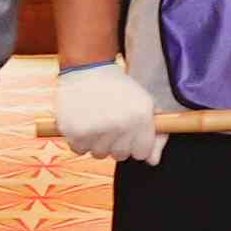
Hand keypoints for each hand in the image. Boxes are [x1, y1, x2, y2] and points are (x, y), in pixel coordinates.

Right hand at [51, 58, 167, 163]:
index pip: (142, 153)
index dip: (135, 143)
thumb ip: (155, 134)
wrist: (88, 68)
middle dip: (117, 143)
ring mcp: (96, 130)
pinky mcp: (75, 132)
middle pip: (120, 155)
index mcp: (140, 118)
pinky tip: (84, 122)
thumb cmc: (119, 87)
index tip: (129, 132)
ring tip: (96, 120)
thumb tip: (153, 162)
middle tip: (111, 122)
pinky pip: (79, 149)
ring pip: (99, 154)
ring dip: (98, 142)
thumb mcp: (144, 103)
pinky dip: (80, 140)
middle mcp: (120, 125)